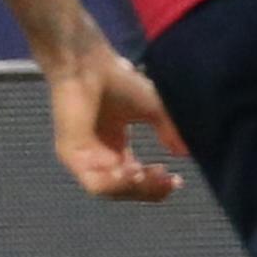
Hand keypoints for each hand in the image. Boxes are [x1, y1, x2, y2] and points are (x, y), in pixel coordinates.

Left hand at [47, 47, 186, 201]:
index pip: (136, 179)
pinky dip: (117, 184)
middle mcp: (98, 156)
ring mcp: (83, 158)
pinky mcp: (71, 155)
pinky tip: (133, 171)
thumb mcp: (153, 110)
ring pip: (111, 191)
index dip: (156, 185)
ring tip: (149, 175)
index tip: (177, 180)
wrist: (90, 65)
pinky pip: (94, 183)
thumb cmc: (117, 81)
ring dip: (135, 189)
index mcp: (114, 148)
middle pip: (126, 189)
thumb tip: (185, 153)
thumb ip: (168, 132)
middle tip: (168, 180)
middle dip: (150, 189)